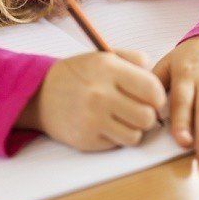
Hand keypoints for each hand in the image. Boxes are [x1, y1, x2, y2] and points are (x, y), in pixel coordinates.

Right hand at [16, 49, 165, 151]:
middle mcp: (100, 94)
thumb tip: (156, 75)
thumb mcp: (103, 55)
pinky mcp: (86, 139)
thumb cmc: (78, 74)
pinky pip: (118, 144)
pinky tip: (107, 125)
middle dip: (148, 115)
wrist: (39, 94)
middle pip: (147, 116)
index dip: (158, 96)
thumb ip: (134, 59)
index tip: (153, 98)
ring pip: (136, 135)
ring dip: (134, 128)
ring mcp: (92, 119)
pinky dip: (118, 137)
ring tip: (124, 118)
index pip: (152, 88)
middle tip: (138, 110)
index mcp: (108, 68)